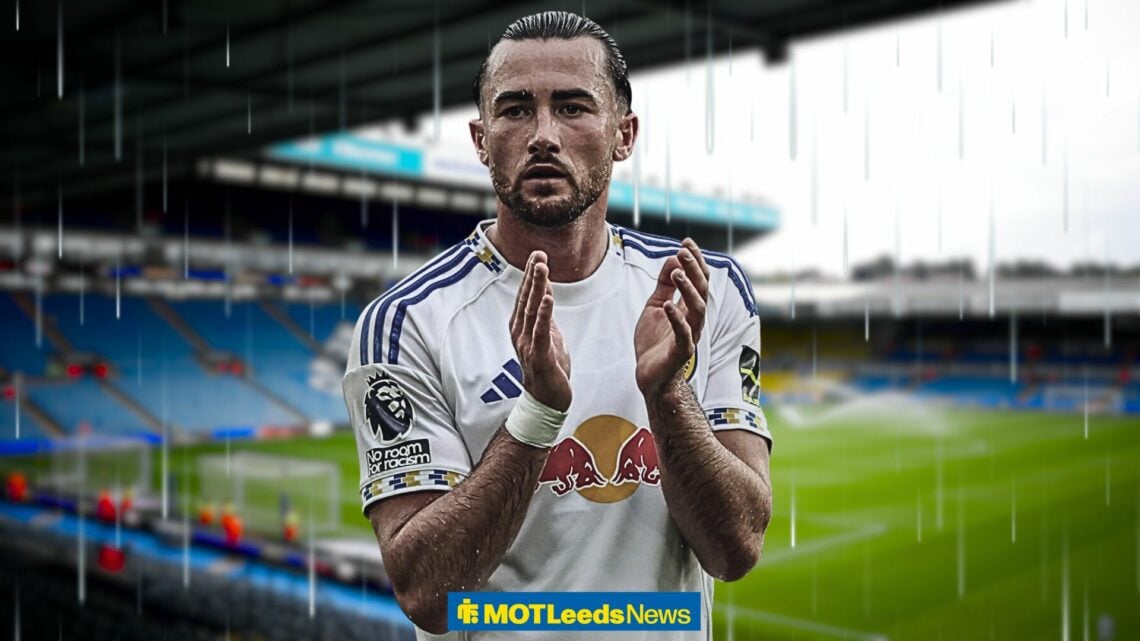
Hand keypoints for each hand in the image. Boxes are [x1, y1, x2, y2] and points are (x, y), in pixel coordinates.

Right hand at [509, 251, 571, 411]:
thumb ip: (544, 315)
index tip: (537, 254)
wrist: (547, 400)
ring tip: (541, 267)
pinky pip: (541, 330)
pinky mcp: (539, 355)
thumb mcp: (548, 336)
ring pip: (532, 310)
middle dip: (532, 275)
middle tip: (538, 253)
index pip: (525, 296)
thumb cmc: (548, 368)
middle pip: (526, 298)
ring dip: (537, 287)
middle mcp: (520, 333)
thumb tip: (545, 291)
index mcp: (521, 327)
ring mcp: (528, 344)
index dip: (530, 275)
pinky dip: (544, 312)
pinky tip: (547, 297)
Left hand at [634, 238, 709, 396]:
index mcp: (689, 307)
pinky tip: (668, 305)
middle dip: (694, 269)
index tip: (686, 242)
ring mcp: (690, 336)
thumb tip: (673, 258)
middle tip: (683, 251)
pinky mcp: (680, 352)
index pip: (698, 279)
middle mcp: (694, 320)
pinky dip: (676, 319)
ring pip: (697, 309)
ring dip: (688, 289)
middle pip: (702, 290)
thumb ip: (663, 285)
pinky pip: (683, 335)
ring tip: (676, 273)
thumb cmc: (654, 342)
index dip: (695, 260)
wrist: (649, 375)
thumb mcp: (655, 305)